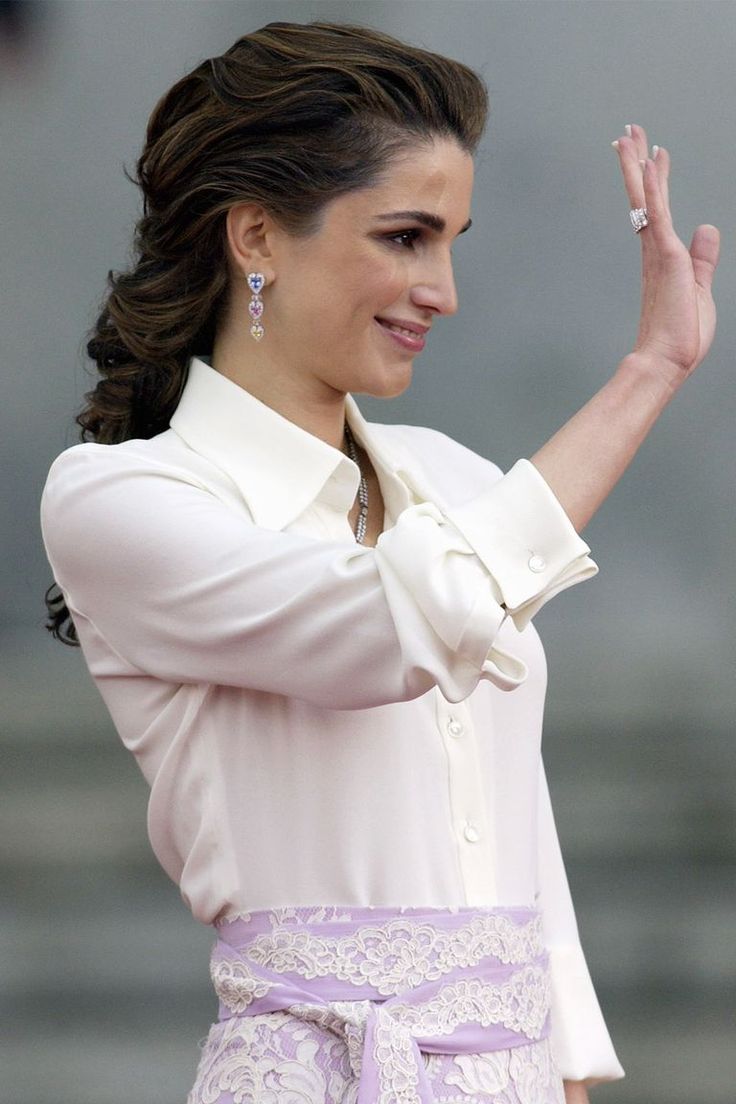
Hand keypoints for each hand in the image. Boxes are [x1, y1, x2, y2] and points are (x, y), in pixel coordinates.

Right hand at [613, 123, 719, 389]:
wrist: (665, 360)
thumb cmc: (680, 335)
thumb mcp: (699, 288)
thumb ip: (702, 257)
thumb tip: (706, 227)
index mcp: (662, 257)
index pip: (657, 210)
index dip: (655, 181)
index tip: (651, 155)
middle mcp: (654, 250)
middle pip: (643, 198)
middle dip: (636, 164)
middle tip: (628, 133)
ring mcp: (658, 251)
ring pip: (645, 199)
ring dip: (637, 165)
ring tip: (629, 135)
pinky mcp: (665, 256)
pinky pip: (657, 215)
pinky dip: (653, 188)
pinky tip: (650, 165)